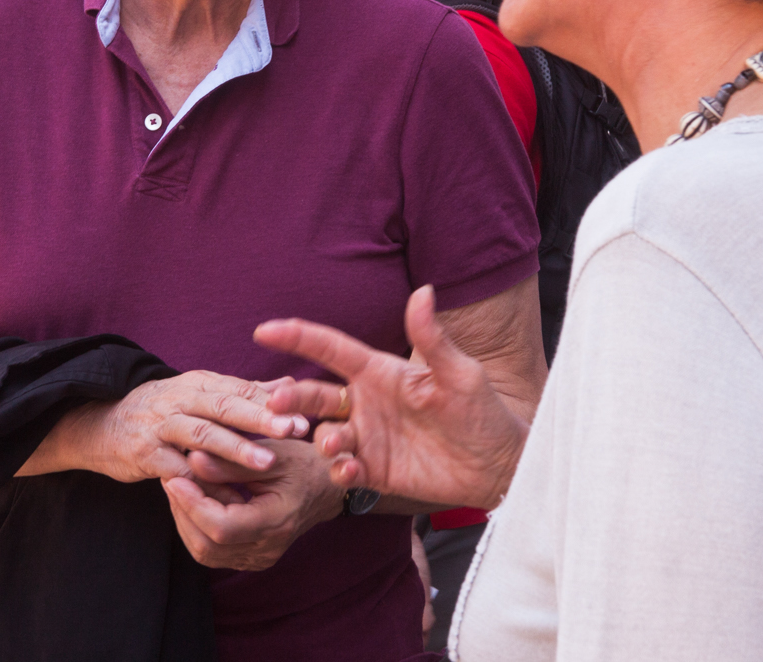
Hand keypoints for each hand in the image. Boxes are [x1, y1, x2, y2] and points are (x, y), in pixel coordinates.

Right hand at [37, 370, 308, 483]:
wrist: (101, 425)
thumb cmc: (162, 411)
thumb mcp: (200, 393)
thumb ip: (244, 392)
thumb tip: (289, 386)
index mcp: (197, 382)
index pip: (239, 388)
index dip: (271, 401)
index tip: (306, 412)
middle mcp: (179, 398)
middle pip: (223, 405)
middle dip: (260, 418)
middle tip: (295, 432)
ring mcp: (160, 425)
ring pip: (201, 435)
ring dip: (235, 448)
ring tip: (266, 462)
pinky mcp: (145, 454)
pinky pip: (178, 470)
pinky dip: (203, 483)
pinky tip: (228, 496)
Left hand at [161, 437, 343, 570]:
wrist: (328, 488)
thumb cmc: (305, 464)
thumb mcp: (272, 453)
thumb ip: (231, 461)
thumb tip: (191, 460)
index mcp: (277, 522)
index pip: (222, 528)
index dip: (192, 504)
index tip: (175, 477)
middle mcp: (267, 549)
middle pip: (207, 545)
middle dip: (182, 511)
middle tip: (171, 477)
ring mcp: (259, 558)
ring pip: (205, 552)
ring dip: (185, 519)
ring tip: (180, 486)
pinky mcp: (251, 557)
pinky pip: (213, 550)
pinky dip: (197, 526)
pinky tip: (195, 499)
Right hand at [253, 285, 526, 509]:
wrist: (500, 466)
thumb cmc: (483, 412)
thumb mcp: (460, 373)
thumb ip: (433, 338)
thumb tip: (423, 291)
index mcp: (380, 372)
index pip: (330, 349)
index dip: (296, 337)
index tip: (263, 331)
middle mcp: (367, 402)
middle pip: (315, 393)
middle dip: (291, 396)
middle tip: (275, 403)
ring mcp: (368, 438)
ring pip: (324, 433)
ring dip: (319, 436)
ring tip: (330, 442)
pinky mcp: (374, 471)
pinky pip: (343, 470)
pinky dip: (339, 470)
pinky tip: (347, 471)